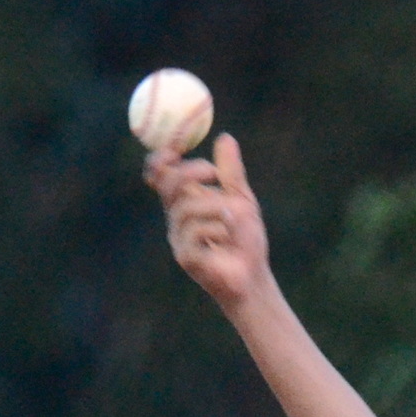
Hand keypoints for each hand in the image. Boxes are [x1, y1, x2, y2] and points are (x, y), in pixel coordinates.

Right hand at [144, 133, 268, 315]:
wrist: (254, 278)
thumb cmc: (246, 242)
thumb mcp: (241, 200)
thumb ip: (231, 173)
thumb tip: (225, 138)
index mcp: (185, 201)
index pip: (161, 174)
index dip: (162, 158)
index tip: (177, 146)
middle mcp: (177, 218)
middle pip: (167, 184)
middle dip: (189, 173)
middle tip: (212, 172)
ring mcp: (179, 238)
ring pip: (186, 208)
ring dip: (215, 206)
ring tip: (234, 218)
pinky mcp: (186, 257)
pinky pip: (196, 232)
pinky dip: (218, 229)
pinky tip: (229, 237)